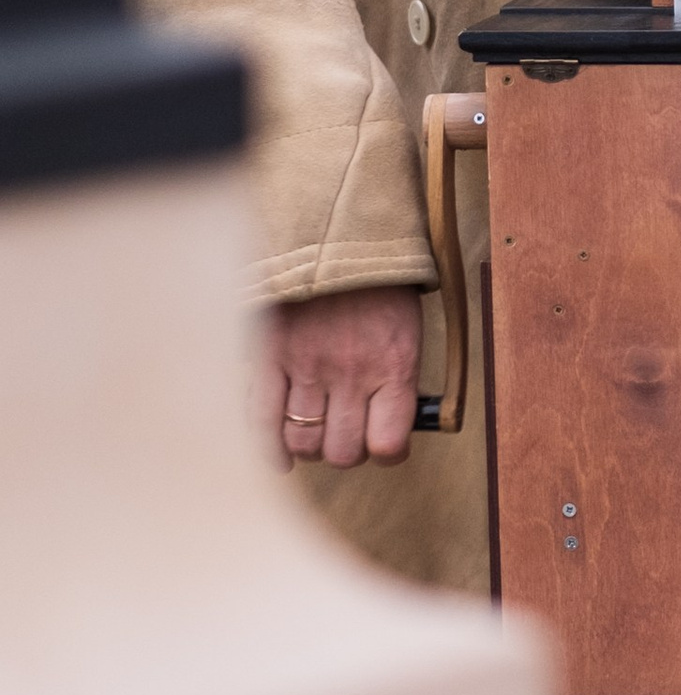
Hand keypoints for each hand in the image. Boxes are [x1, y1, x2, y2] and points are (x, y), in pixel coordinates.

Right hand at [264, 284, 420, 469]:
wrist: (336, 238)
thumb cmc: (378, 290)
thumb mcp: (406, 333)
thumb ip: (396, 382)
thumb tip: (385, 430)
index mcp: (393, 368)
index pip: (387, 446)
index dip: (384, 452)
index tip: (381, 444)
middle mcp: (351, 374)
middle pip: (341, 452)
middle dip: (344, 451)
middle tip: (342, 434)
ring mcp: (306, 367)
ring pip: (304, 442)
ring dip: (309, 445)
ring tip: (313, 430)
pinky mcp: (269, 357)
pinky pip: (262, 419)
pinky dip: (268, 446)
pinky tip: (277, 455)